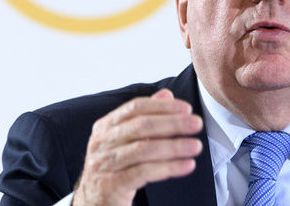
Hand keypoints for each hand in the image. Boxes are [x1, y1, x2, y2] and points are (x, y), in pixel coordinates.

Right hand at [72, 89, 203, 205]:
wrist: (93, 202)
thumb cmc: (113, 167)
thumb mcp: (125, 140)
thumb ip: (144, 116)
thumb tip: (166, 95)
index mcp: (105, 126)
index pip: (135, 107)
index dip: (162, 107)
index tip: (186, 108)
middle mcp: (102, 142)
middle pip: (140, 126)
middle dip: (172, 123)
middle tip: (196, 124)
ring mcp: (104, 164)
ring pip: (143, 149)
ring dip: (174, 146)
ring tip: (196, 146)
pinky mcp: (111, 185)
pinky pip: (144, 173)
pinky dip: (168, 168)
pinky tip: (187, 165)